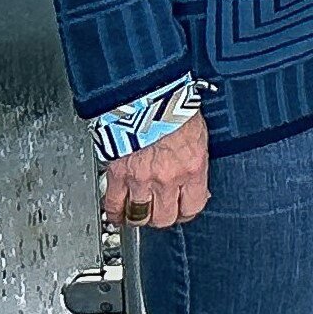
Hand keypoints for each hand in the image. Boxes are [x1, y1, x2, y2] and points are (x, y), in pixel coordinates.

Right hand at [101, 116, 209, 230]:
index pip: (192, 207)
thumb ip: (195, 161)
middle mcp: (168, 178)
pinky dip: (114, 213)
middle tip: (161, 211)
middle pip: (164, 218)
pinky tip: (117, 214)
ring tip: (141, 212)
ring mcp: (141, 179)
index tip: (183, 208)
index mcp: (192, 168)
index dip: (186, 211)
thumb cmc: (175, 109)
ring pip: (139, 216)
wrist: (148, 95)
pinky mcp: (118, 175)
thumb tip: (193, 178)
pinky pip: (113, 204)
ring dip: (140, 216)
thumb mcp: (199, 136)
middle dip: (163, 216)